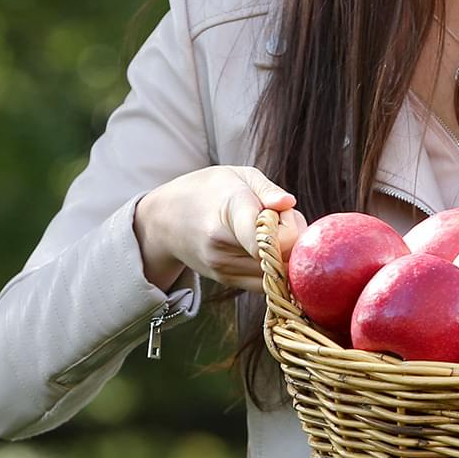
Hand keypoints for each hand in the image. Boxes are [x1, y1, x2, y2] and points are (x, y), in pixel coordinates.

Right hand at [133, 166, 308, 291]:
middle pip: (280, 255)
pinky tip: (265, 246)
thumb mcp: (237, 175)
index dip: (288, 229)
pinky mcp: (226, 280)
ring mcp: (223, 267)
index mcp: (229, 211)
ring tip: (271, 230)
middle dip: (293, 238)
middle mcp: (222, 245)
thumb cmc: (209, 190)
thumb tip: (289, 204)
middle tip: (282, 216)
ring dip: (286, 254)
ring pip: (277, 272)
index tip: (285, 212)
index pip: (264, 237)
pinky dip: (275, 267)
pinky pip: (266, 282)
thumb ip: (267, 189)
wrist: (164, 220)